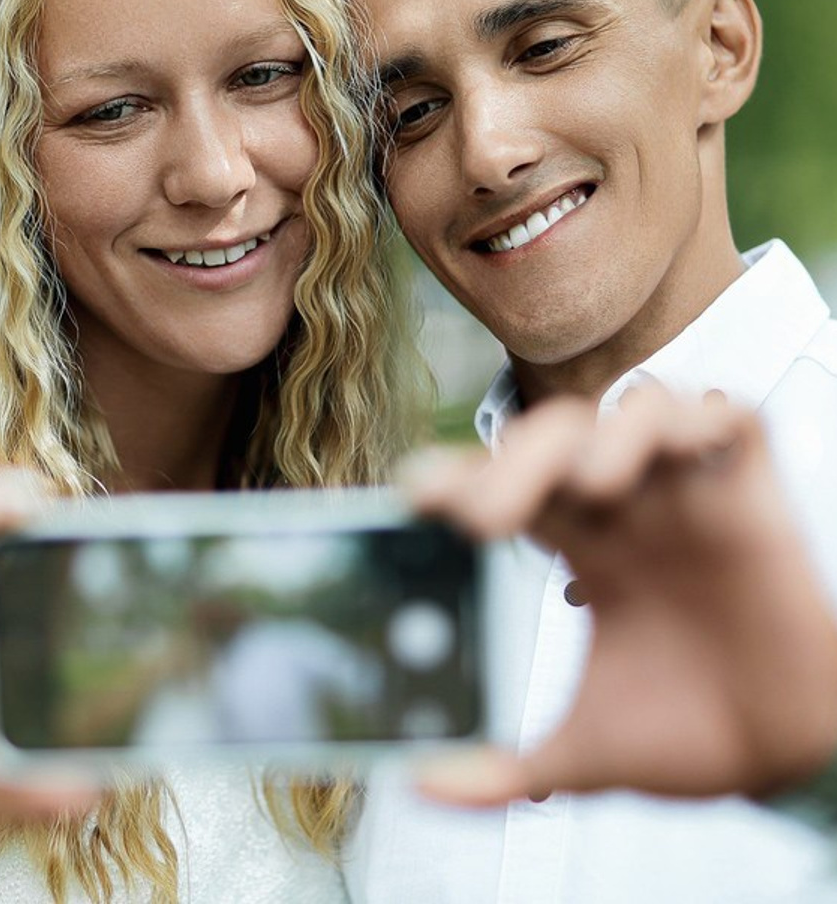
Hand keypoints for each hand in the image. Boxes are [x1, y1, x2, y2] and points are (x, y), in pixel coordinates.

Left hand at [408, 386, 836, 804]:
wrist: (785, 763)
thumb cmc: (683, 737)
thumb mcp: (581, 753)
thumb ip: (500, 770)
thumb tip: (416, 787)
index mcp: (574, 547)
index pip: (504, 484)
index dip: (460, 478)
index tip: (414, 497)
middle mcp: (623, 509)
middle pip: (554, 439)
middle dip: (513, 463)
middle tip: (481, 519)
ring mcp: (686, 496)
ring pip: (633, 412)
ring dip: (607, 435)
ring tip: (590, 489)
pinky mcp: (753, 497)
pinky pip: (729, 419)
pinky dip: (701, 417)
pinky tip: (678, 452)